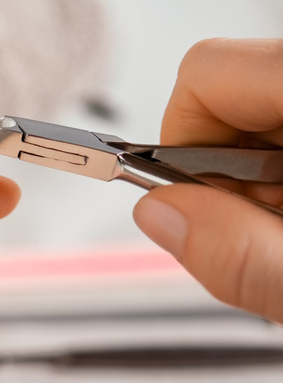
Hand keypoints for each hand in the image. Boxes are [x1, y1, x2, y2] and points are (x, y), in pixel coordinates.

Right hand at [133, 38, 282, 322]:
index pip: (207, 74)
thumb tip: (161, 217)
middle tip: (260, 225)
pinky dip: (272, 176)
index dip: (179, 139)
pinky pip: (270, 128)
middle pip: (224, 93)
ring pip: (249, 115)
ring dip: (249, 181)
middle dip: (217, 170)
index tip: (194, 197)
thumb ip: (244, 257)